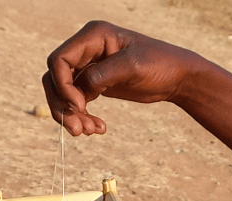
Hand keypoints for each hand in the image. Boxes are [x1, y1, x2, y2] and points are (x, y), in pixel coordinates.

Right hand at [43, 20, 195, 135]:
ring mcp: (89, 67)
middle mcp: (87, 50)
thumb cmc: (159, 65)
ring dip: (72, 116)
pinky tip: (98, 128)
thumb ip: (104, 75)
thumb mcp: (133, 67)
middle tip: (78, 130)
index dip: (62, 85)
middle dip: (62, 105)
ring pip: (64, 94)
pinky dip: (83, 118)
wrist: (176, 77)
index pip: (59, 60)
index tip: (80, 106)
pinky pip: (77, 102)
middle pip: (55, 78)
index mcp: (94, 36)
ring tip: (90, 132)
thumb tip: (79, 89)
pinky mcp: (95, 84)